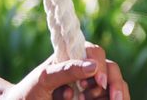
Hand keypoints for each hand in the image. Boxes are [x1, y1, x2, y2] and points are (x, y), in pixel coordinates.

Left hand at [5, 43, 129, 99]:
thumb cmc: (31, 90)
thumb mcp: (45, 79)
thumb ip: (66, 70)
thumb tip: (92, 66)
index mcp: (73, 56)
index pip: (95, 52)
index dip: (100, 64)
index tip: (98, 81)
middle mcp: (86, 69)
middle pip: (112, 68)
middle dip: (111, 83)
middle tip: (98, 98)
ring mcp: (92, 86)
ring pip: (115, 86)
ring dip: (109, 96)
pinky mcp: (95, 99)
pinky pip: (111, 98)